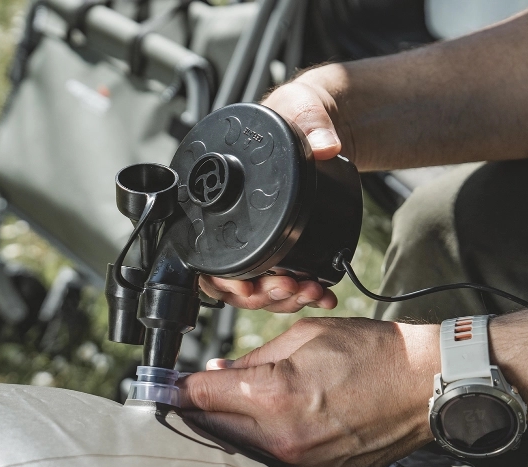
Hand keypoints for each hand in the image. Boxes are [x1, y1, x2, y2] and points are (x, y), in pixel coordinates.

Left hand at [179, 317, 439, 466]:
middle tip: (193, 392)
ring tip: (231, 403)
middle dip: (199, 408)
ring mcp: (302, 461)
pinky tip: (266, 420)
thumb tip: (220, 371)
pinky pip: (272, 458)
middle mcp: (283, 436)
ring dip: (228, 425)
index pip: (205, 395)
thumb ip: (254, 358)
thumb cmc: (369, 351)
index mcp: (275, 394)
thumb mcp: (303, 336)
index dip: (179, 387)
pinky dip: (260, 440)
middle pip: (214, 426)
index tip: (166, 384)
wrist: (421, 382)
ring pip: (241, 446)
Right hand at [198, 65, 350, 312]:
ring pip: (255, 287)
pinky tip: (320, 292)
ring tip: (311, 292)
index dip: (223, 280)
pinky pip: (281, 278)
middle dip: (261, 295)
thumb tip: (324, 147)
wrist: (321, 124)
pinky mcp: (282, 243)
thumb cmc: (296, 112)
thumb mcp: (301, 107)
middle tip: (290, 288)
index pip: (203, 255)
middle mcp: (234, 222)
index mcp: (220, 195)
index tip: (249, 287)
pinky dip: (300, 292)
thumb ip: (310, 119)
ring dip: (282, 299)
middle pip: (230, 282)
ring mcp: (258, 237)